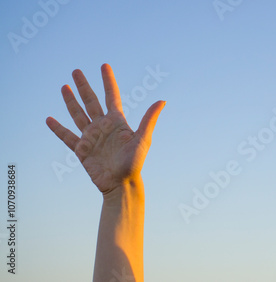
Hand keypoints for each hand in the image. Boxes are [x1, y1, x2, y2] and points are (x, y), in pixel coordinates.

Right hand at [46, 64, 165, 193]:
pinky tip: (50, 119)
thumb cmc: (134, 163)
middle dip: (84, 86)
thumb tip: (162, 101)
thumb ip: (149, 119)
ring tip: (63, 87)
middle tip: (76, 71)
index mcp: (117, 122)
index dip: (107, 81)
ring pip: (78, 115)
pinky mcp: (82, 149)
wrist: (121, 184)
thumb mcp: (143, 139)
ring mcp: (91, 137)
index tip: (104, 65)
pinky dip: (58, 128)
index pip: (111, 96)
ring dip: (70, 101)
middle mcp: (103, 126)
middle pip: (91, 101)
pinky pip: (67, 136)